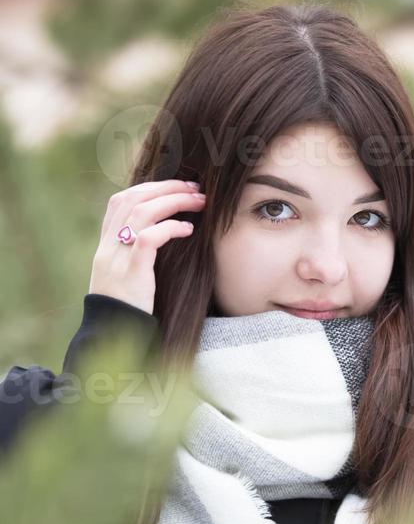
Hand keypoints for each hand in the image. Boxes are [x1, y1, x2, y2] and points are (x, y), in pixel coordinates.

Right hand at [89, 179, 205, 314]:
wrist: (112, 336)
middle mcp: (107, 247)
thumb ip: (135, 255)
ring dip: (174, 201)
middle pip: (133, 199)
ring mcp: (117, 259)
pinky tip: (188, 230)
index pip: (120, 201)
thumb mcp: (125, 278)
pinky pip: (149, 238)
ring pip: (142, 212)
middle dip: (166, 188)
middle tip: (195, 188)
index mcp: (105, 246)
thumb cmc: (127, 310)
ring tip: (199, 202)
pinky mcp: (131, 273)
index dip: (148, 188)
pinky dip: (170, 228)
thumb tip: (163, 234)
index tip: (176, 186)